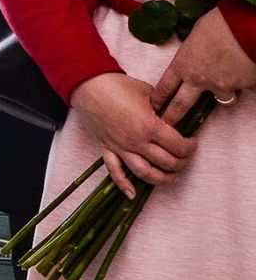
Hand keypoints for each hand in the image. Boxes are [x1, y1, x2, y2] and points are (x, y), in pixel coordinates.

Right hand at [69, 72, 194, 197]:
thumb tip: (175, 117)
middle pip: (167, 162)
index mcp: (149, 126)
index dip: (190, 147)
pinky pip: (115, 171)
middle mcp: (136, 141)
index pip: (178, 146)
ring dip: (162, 178)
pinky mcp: (107, 148)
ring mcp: (120, 147)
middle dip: (182, 162)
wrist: (87, 84)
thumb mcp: (148, 92)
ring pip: (145, 173)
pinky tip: (132, 194)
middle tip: (186, 155)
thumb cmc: (118, 85)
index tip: (192, 142)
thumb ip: (164, 107)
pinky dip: (123, 185)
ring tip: (172, 176)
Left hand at [150, 7, 255, 126]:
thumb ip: (193, 51)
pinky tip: (246, 70)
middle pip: (181, 105)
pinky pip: (242, 88)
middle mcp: (198, 79)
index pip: (165, 86)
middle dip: (173, 117)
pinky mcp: (241, 87)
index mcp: (183, 64)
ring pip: (221, 100)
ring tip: (229, 85)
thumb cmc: (218, 23)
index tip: (154, 106)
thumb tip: (196, 55)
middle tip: (169, 126)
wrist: (244, 28)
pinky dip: (244, 83)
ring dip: (225, 95)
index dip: (159, 98)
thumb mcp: (196, 36)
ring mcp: (221, 86)